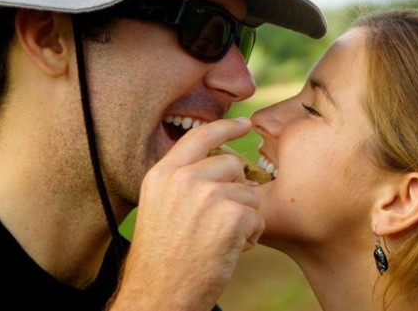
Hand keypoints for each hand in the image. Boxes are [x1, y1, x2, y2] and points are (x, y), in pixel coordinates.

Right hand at [110, 117, 263, 310]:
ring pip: (248, 192)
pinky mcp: (230, 215)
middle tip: (220, 220)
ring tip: (221, 240)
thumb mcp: (160, 207)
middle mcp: (183, 178)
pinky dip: (252, 235)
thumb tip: (228, 166)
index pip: (199, 136)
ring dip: (243, 217)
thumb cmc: (163, 258)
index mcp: (162, 174)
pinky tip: (231, 250)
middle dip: (236, 190)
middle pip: (231, 164)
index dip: (225, 127)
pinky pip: (257, 216)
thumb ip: (185, 180)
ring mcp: (207, 195)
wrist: (159, 295)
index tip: (244, 124)